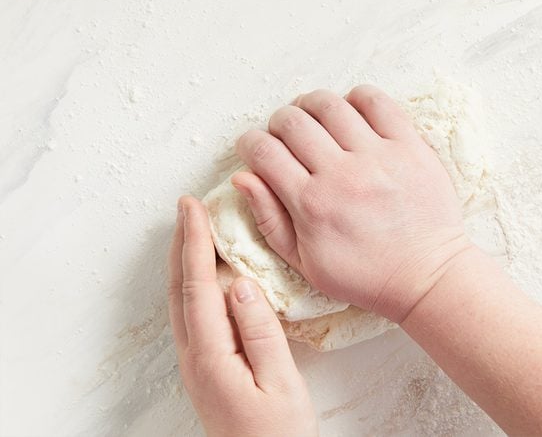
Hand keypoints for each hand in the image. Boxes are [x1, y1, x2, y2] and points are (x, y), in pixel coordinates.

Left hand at [168, 196, 316, 436]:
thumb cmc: (280, 433)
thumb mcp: (281, 383)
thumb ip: (259, 332)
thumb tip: (238, 282)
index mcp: (212, 356)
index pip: (198, 286)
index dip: (194, 242)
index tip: (193, 207)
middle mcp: (194, 357)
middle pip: (179, 289)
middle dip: (181, 243)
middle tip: (186, 206)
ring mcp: (195, 364)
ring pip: (182, 301)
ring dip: (184, 261)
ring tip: (193, 230)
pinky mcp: (205, 368)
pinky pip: (191, 314)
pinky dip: (193, 283)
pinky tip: (206, 275)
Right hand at [232, 85, 470, 321]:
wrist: (426, 277)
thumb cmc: (364, 276)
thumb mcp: (304, 264)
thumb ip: (269, 220)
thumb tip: (242, 177)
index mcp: (311, 205)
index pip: (264, 151)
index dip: (249, 143)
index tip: (254, 148)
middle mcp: (342, 175)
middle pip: (292, 121)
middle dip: (278, 124)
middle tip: (285, 137)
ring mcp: (378, 157)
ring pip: (329, 105)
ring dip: (311, 106)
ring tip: (314, 120)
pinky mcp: (410, 147)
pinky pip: (377, 102)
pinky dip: (356, 98)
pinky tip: (350, 114)